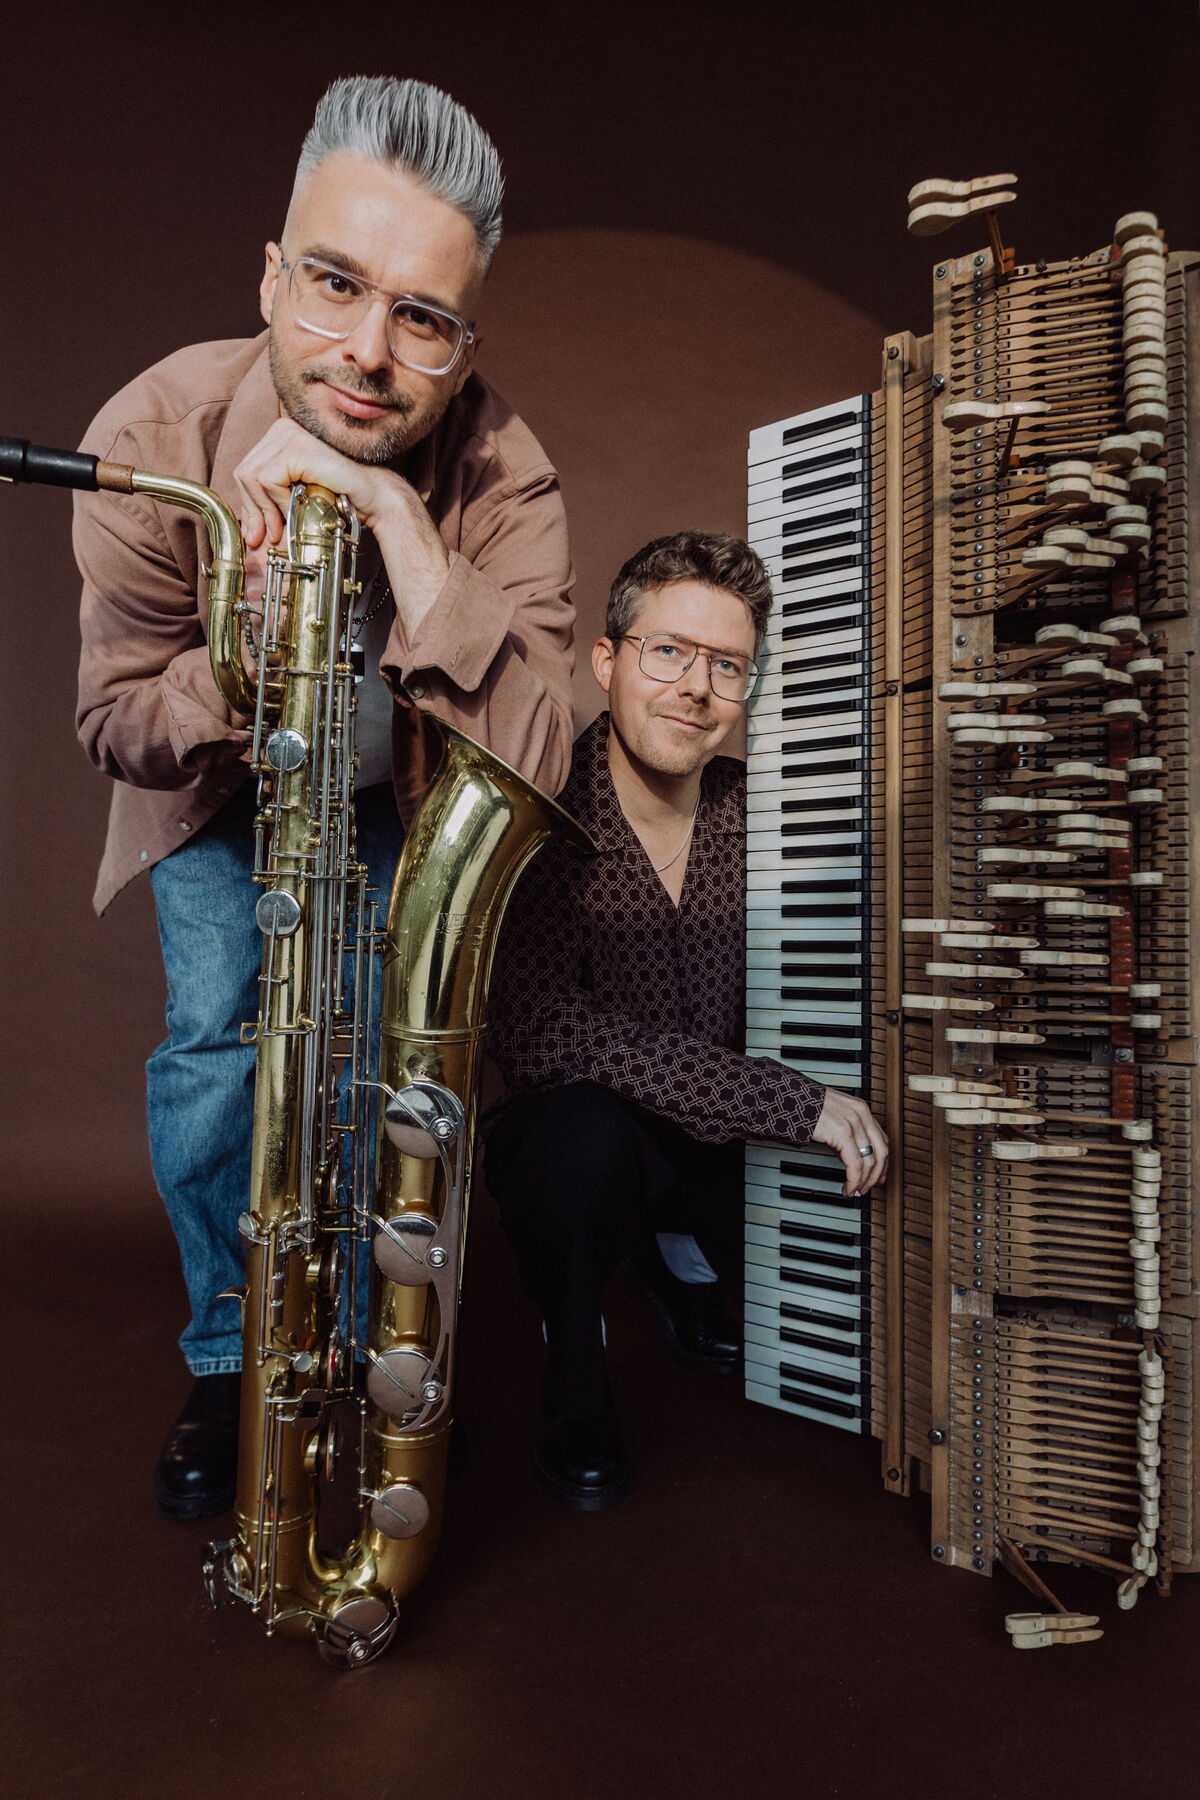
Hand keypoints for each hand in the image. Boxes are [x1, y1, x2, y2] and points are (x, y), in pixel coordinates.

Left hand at [232, 418, 448, 638]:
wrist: (371, 495)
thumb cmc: (338, 495)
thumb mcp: (295, 498)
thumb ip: (270, 502)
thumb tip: (248, 528)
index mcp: (279, 436)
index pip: (246, 470)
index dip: (249, 504)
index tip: (257, 532)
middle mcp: (281, 428)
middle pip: (243, 472)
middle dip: (253, 510)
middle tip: (267, 535)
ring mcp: (289, 434)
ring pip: (251, 476)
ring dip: (264, 509)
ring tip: (280, 528)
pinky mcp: (296, 448)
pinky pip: (268, 479)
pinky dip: (277, 501)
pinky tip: (295, 509)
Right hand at [810, 1086, 888, 1196]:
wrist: (789, 1098)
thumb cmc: (804, 1105)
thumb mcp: (833, 1115)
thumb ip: (845, 1131)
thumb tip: (847, 1154)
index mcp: (860, 1108)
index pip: (882, 1139)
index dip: (883, 1161)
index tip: (878, 1174)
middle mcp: (861, 1114)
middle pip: (881, 1151)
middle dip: (876, 1174)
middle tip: (868, 1187)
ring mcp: (853, 1123)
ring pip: (870, 1161)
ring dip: (865, 1181)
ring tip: (856, 1190)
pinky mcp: (843, 1134)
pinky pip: (855, 1164)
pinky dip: (854, 1180)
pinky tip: (848, 1187)